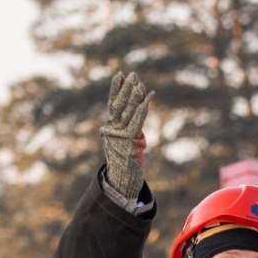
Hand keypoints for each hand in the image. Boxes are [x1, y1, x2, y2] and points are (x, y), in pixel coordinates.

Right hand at [100, 72, 153, 204]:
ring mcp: (119, 137)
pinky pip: (135, 124)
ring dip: (134, 97)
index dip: (116, 89)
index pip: (112, 104)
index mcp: (110, 129)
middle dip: (126, 88)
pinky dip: (141, 111)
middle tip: (132, 74)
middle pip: (119, 105)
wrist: (122, 183)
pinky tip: (146, 100)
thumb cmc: (126, 164)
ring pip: (127, 112)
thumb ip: (130, 128)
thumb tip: (138, 114)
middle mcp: (113, 131)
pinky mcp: (128, 144)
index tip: (119, 74)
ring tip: (139, 83)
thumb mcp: (126, 143)